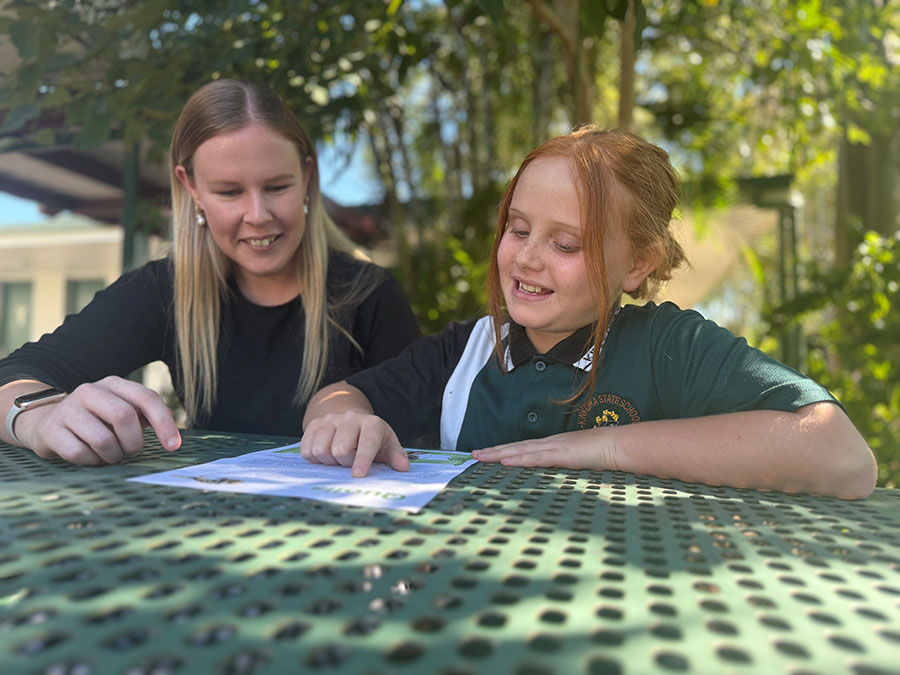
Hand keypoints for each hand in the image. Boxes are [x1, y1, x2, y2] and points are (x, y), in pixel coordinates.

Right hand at [15, 376, 180, 464]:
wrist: (45, 423)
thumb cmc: (96, 421)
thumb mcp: (120, 411)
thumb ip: (144, 417)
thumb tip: (172, 437)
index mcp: (113, 384)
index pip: (146, 398)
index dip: (164, 423)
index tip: (174, 446)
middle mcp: (90, 391)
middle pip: (124, 416)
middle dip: (133, 442)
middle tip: (129, 451)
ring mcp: (67, 409)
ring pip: (102, 439)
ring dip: (112, 455)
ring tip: (109, 454)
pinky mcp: (50, 430)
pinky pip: (79, 453)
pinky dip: (90, 461)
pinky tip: (88, 456)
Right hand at [300, 411, 408, 477]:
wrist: (351, 420)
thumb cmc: (372, 439)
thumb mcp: (387, 445)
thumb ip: (396, 456)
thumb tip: (403, 467)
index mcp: (371, 424)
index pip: (366, 443)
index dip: (362, 460)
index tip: (358, 475)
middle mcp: (350, 418)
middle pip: (339, 450)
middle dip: (343, 463)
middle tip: (348, 462)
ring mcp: (329, 420)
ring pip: (320, 450)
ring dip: (328, 462)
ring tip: (337, 458)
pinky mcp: (313, 424)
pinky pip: (306, 449)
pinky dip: (313, 459)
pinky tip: (324, 455)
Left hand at [471, 428, 617, 469]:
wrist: (617, 444)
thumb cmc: (602, 453)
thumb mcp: (578, 460)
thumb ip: (566, 464)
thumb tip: (556, 473)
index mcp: (553, 445)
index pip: (523, 447)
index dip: (505, 450)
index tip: (488, 453)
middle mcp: (549, 443)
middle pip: (516, 447)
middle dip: (494, 451)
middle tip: (473, 454)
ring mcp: (554, 447)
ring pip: (520, 450)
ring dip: (499, 454)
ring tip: (480, 457)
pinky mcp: (561, 455)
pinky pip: (535, 458)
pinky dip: (519, 460)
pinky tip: (505, 462)